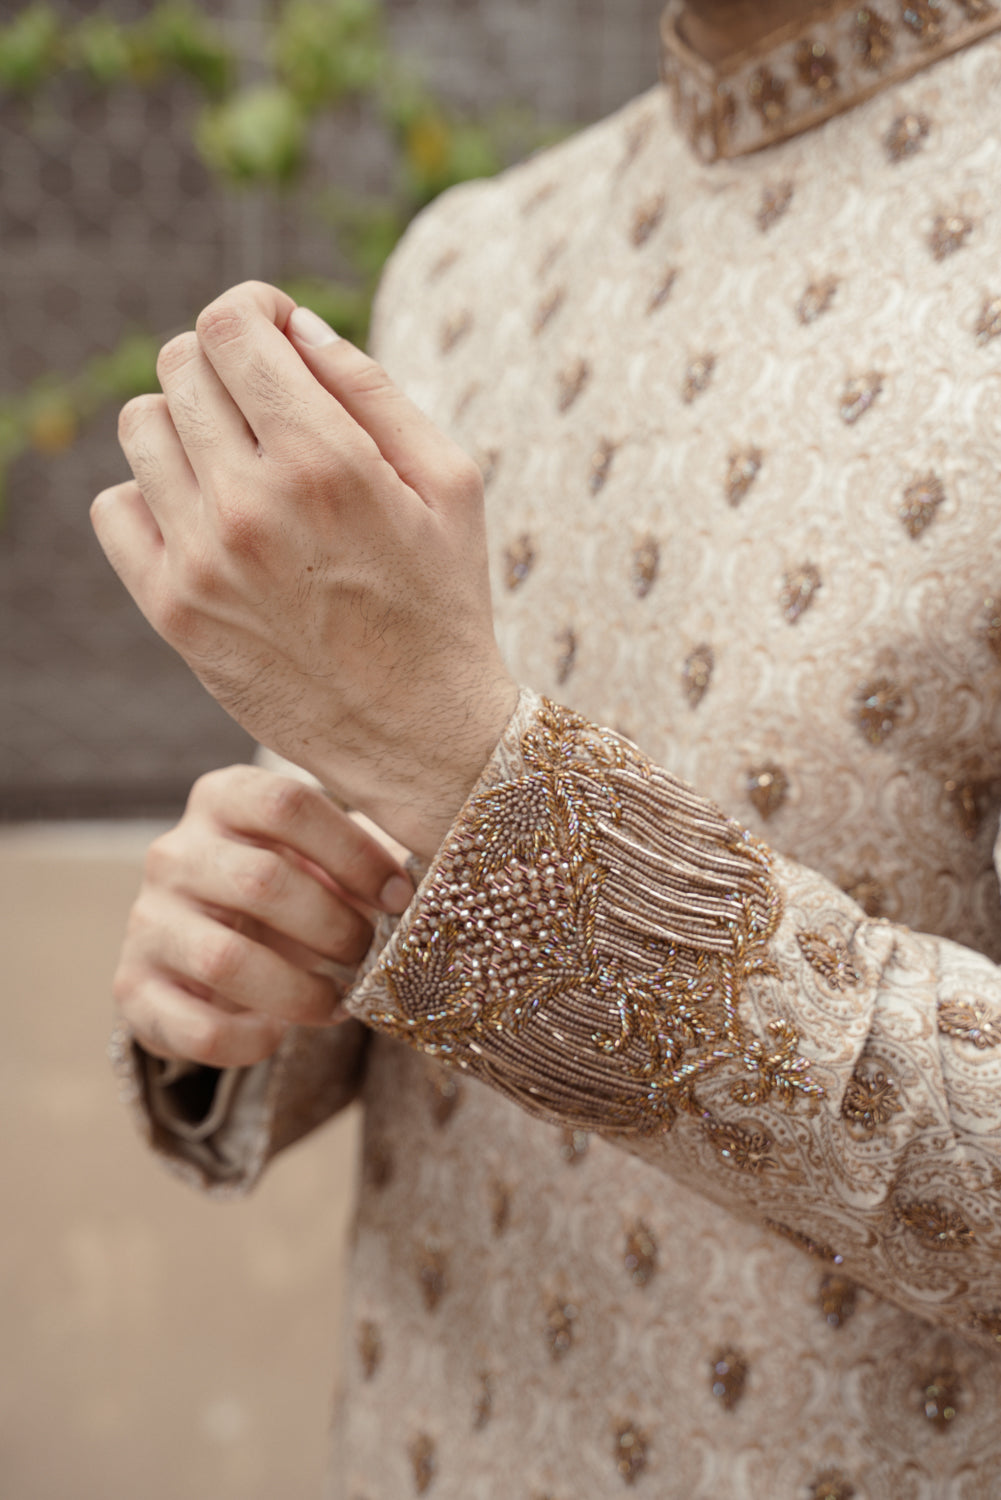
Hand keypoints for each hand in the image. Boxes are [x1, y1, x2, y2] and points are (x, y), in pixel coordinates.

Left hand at [90, 281, 517, 858]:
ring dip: (186, 425)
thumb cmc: (445, 602)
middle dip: (225, 367)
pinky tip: (205, 517)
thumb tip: (294, 325)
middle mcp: (250, 504)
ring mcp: (201, 560)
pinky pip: (115, 507)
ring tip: (238, 463)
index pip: (230, 325)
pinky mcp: (173, 610)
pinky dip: (151, 495)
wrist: (420, 735)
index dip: (252, 310)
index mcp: (326, 459)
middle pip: (180, 366)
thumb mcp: (451, 483)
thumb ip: (373, 389)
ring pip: (140, 427)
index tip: (276, 336)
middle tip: (268, 408)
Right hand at [114, 764, 413, 1068]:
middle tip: (371, 953)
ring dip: (300, 990)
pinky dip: (254, 1040)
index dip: (353, 852)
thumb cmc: (289, 889)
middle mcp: (174, 853)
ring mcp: (147, 921)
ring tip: (338, 1001)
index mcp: (223, 798)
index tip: (399, 896)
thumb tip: (441, 878)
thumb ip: (367, 858)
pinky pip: (199, 1028)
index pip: (287, 802)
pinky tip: (281, 1031)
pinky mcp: (134, 990)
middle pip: (261, 881)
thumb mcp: (320, 858)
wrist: (203, 950)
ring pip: (225, 960)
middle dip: (334, 926)